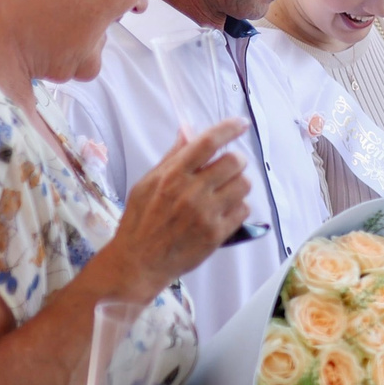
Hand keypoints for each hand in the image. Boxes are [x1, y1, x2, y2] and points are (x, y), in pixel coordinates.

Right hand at [106, 118, 251, 289]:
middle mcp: (191, 192)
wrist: (139, 261)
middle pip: (234, 162)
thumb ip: (171, 158)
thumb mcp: (146, 183)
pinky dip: (238, 207)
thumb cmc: (140, 220)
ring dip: (238, 184)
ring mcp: (206, 213)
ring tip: (224, 192)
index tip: (240, 123)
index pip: (206, 143)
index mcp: (172, 176)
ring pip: (244, 185)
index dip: (228, 129)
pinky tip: (222, 211)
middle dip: (236, 161)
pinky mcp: (217, 233)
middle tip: (229, 167)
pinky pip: (244, 210)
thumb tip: (187, 132)